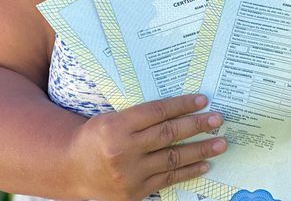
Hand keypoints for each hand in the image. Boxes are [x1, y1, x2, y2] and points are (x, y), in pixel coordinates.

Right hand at [69, 94, 226, 200]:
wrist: (71, 169)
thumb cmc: (95, 137)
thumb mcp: (112, 118)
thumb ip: (141, 116)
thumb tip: (179, 107)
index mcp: (116, 126)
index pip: (156, 112)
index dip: (182, 104)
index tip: (202, 100)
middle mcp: (123, 151)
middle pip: (168, 134)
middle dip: (196, 125)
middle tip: (217, 119)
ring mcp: (129, 174)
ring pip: (172, 159)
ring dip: (200, 150)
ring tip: (220, 142)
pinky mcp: (134, 193)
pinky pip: (168, 180)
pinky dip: (188, 171)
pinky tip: (204, 164)